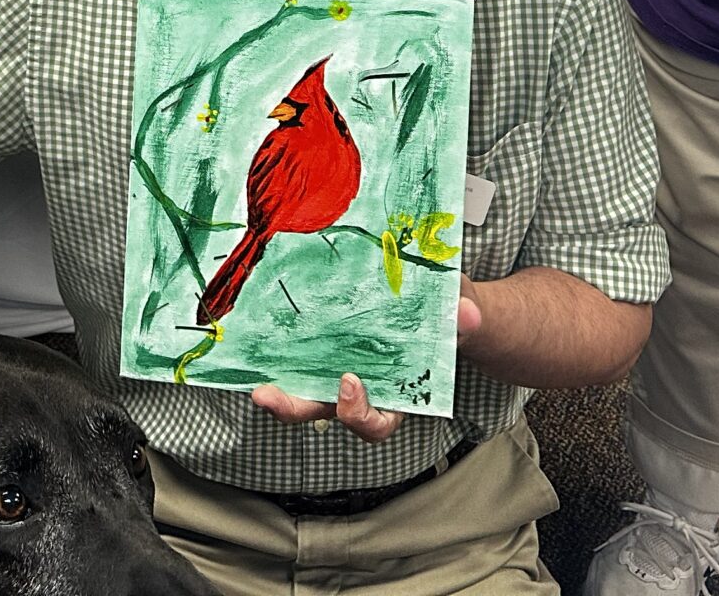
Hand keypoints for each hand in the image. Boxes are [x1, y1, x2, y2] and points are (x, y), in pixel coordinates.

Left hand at [251, 296, 482, 442]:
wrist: (441, 297)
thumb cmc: (450, 314)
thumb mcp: (460, 313)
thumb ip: (462, 317)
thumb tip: (467, 315)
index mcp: (397, 394)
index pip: (374, 422)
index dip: (359, 413)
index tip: (350, 383)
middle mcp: (361, 387)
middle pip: (322, 410)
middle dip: (291, 408)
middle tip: (266, 396)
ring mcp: (337, 364)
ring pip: (301, 386)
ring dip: (274, 385)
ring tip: (250, 377)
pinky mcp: (321, 339)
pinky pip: (295, 350)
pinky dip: (274, 346)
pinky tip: (254, 327)